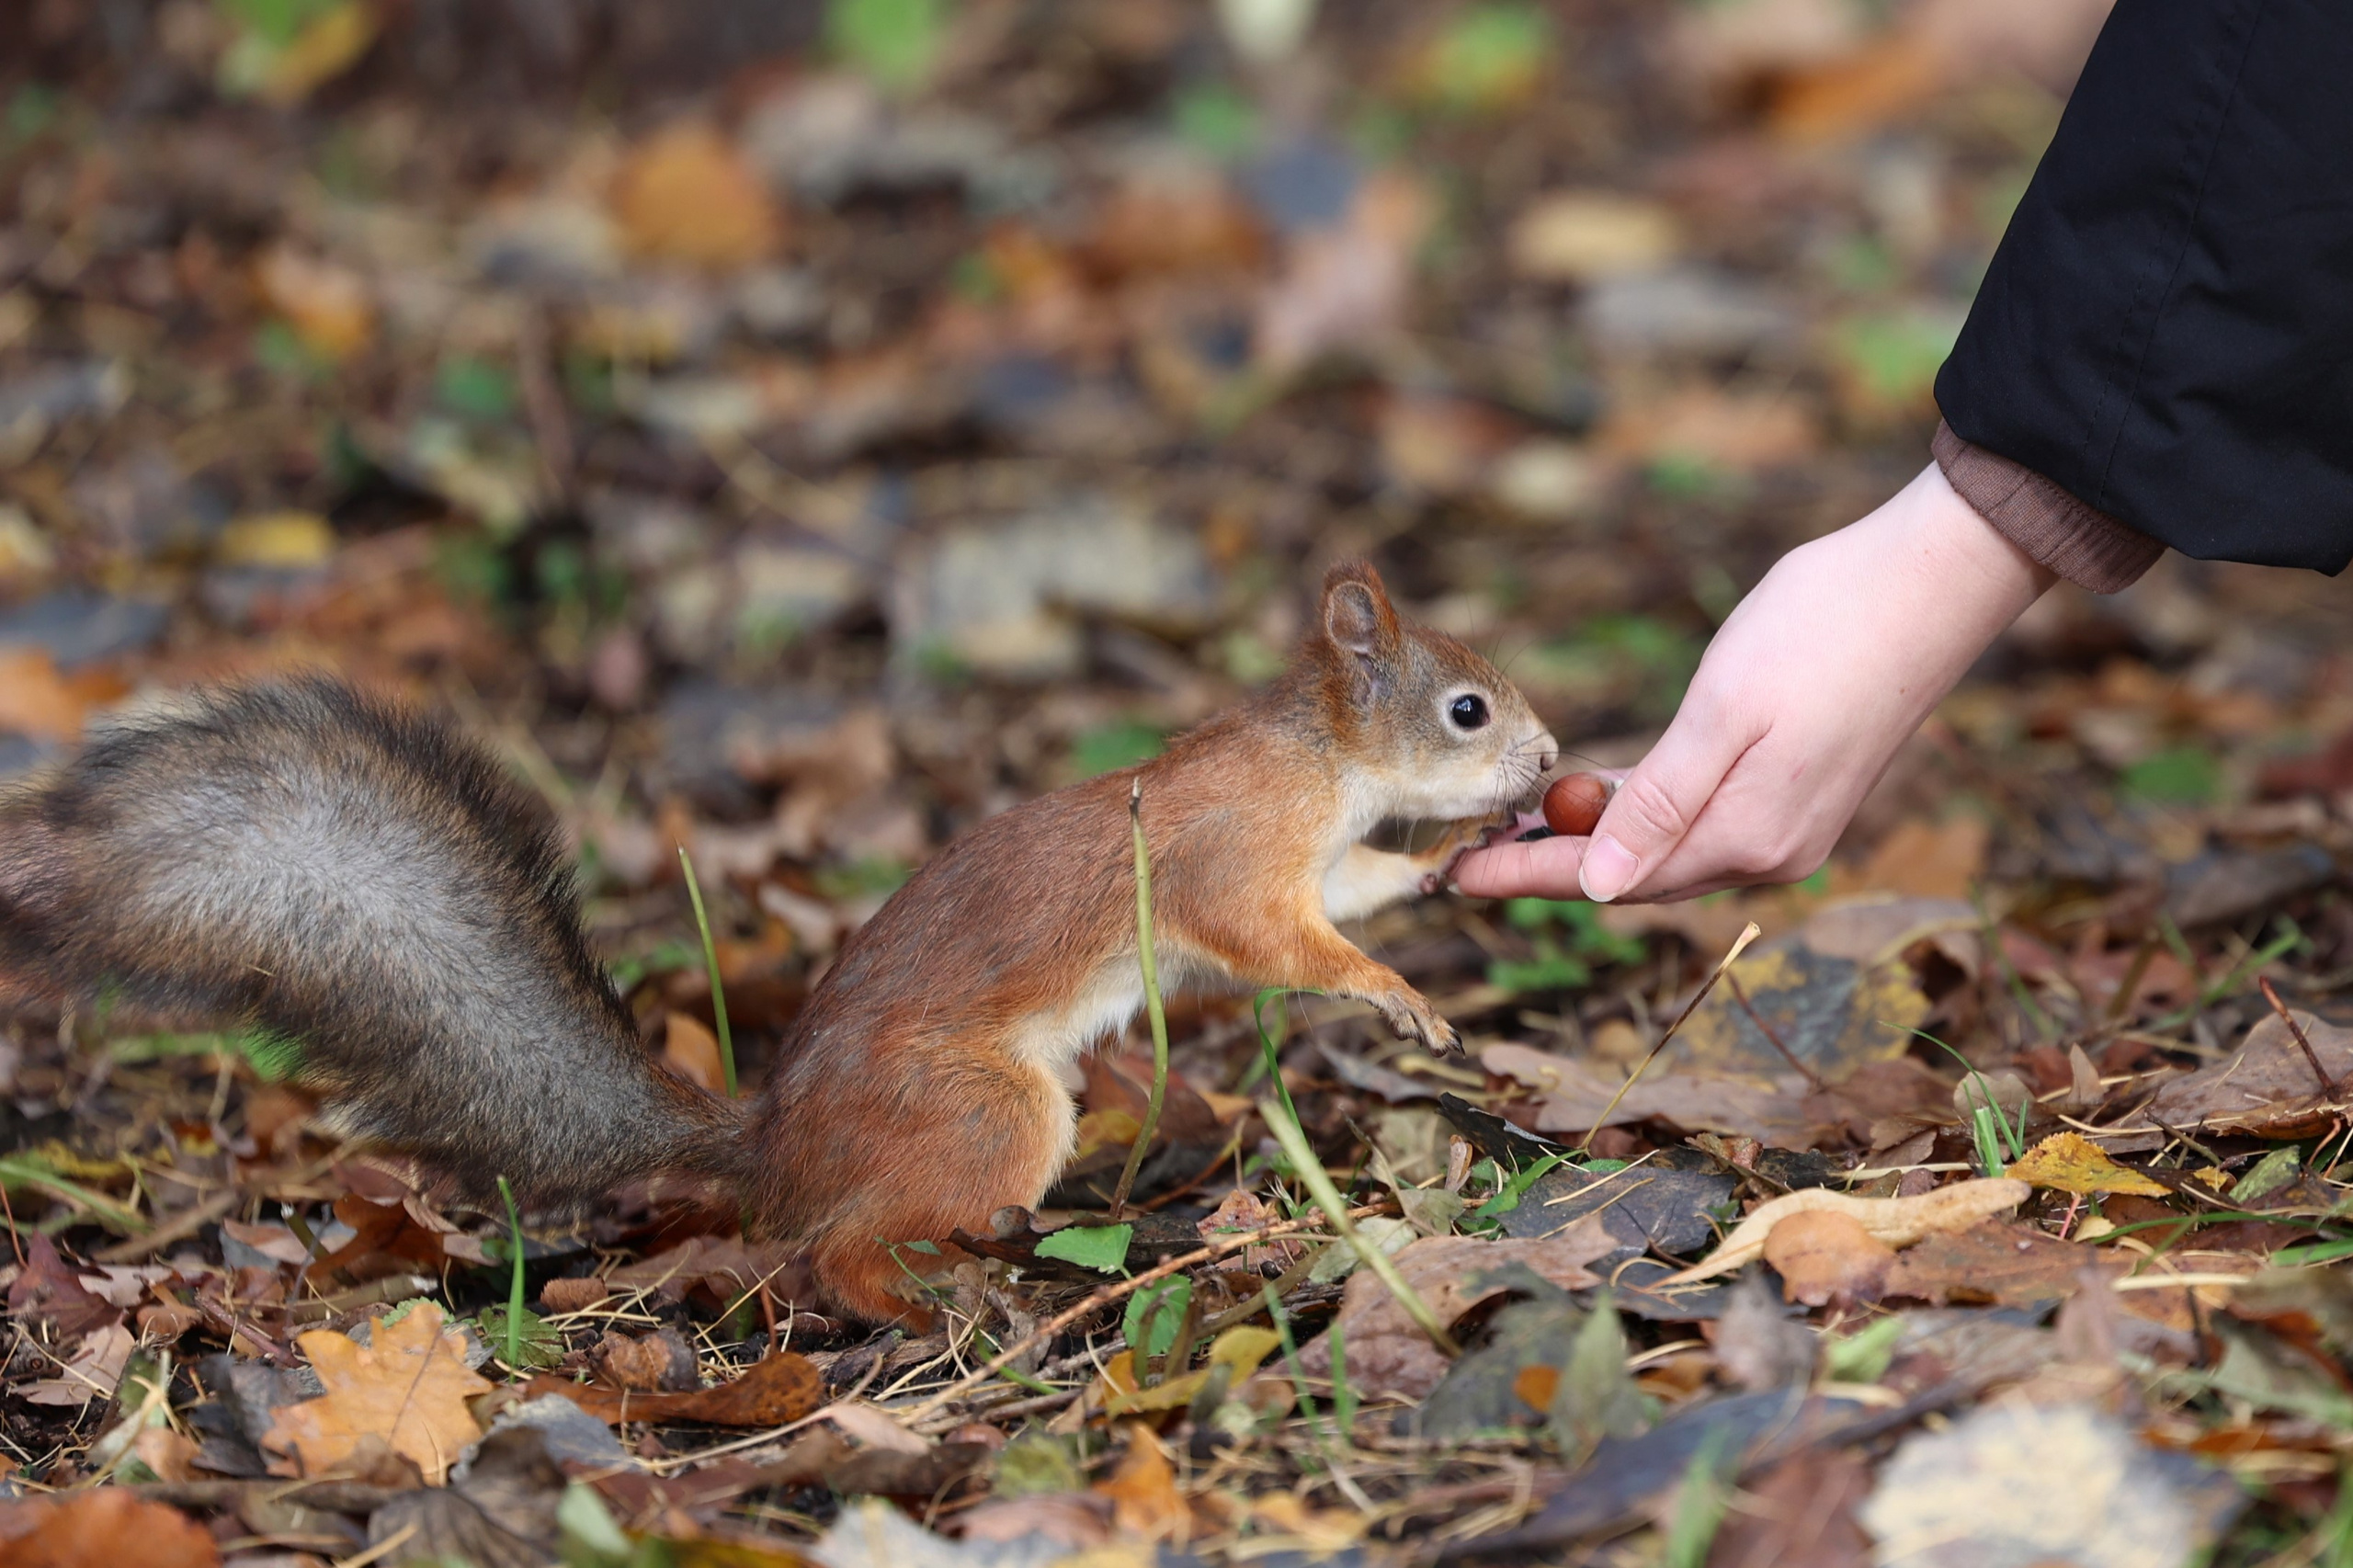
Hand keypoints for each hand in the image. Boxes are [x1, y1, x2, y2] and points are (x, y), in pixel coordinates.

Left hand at [1453, 462, 2055, 902]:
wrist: (1933, 582)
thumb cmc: (1824, 629)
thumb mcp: (1724, 710)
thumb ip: (1660, 803)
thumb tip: (1599, 888)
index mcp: (1748, 837)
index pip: (1611, 877)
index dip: (1528, 877)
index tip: (1456, 876)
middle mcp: (1771, 851)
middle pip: (1634, 875)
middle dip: (1550, 866)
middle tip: (1466, 851)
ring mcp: (1790, 828)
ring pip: (1666, 854)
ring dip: (1593, 843)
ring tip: (1515, 825)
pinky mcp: (1798, 794)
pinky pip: (1699, 824)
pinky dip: (1642, 816)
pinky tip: (1598, 796)